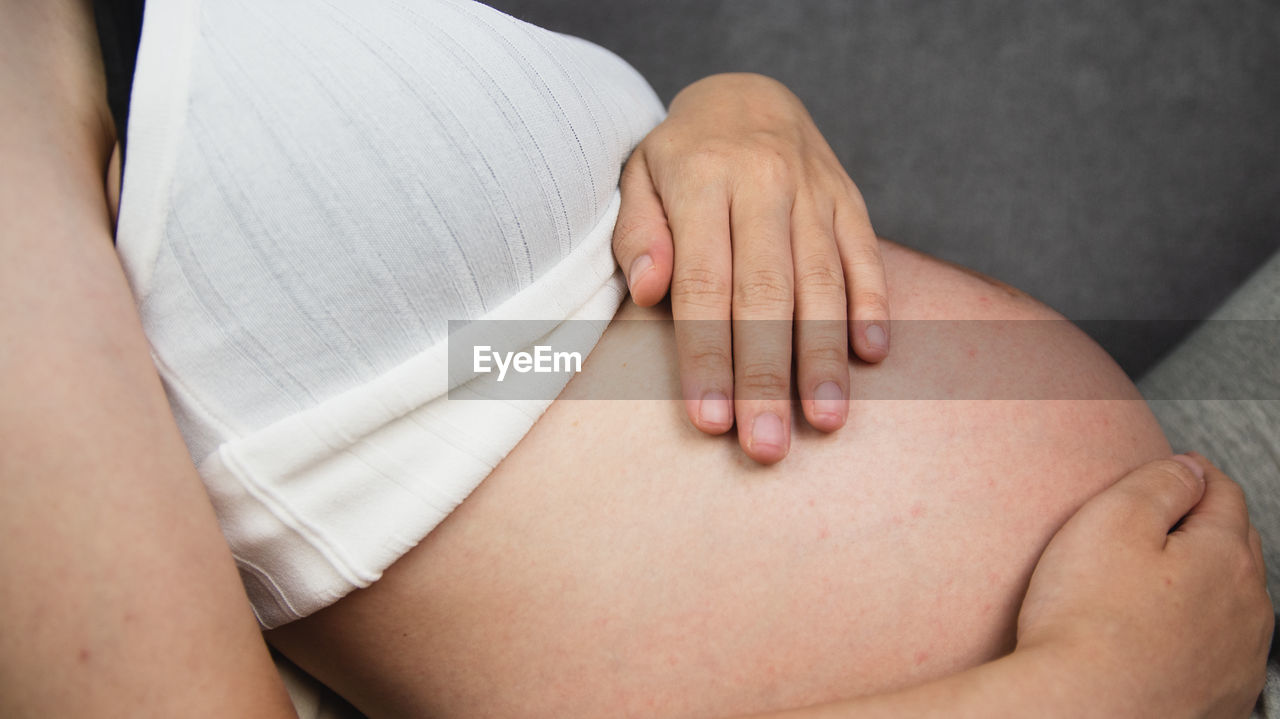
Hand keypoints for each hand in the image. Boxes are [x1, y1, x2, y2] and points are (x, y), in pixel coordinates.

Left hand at [611, 73, 887, 463]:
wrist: (746, 95)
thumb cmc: (681, 156)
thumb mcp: (638, 175)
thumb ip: (638, 232)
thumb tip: (649, 291)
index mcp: (703, 181)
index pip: (704, 284)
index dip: (708, 356)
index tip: (709, 419)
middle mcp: (764, 185)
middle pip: (767, 295)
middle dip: (767, 376)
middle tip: (766, 446)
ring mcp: (815, 193)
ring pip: (822, 283)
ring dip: (824, 357)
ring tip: (825, 420)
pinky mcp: (851, 201)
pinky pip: (865, 255)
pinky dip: (871, 305)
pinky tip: (871, 356)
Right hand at [1016, 453, 1272, 717]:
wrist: (1079, 713)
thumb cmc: (1087, 618)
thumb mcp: (1112, 518)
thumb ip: (1159, 481)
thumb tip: (1188, 468)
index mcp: (1227, 556)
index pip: (1223, 494)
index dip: (1194, 474)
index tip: (1175, 470)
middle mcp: (1248, 609)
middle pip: (1237, 547)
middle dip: (1208, 524)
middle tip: (1167, 517)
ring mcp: (1238, 662)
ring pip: (1234, 603)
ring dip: (1209, 583)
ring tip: (1164, 578)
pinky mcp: (1220, 702)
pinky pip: (1220, 653)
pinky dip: (1201, 634)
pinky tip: (1166, 636)